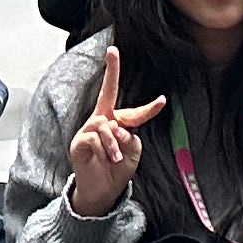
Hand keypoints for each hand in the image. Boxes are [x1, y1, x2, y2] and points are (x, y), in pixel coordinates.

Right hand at [64, 47, 167, 218]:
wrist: (102, 192)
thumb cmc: (117, 170)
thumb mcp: (132, 153)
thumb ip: (130, 137)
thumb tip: (116, 128)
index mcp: (117, 123)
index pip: (134, 112)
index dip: (149, 108)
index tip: (163, 101)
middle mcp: (102, 121)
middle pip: (108, 91)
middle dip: (111, 70)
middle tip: (112, 51)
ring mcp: (88, 130)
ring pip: (106, 124)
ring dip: (114, 143)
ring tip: (115, 157)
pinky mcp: (78, 142)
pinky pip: (95, 137)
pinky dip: (105, 149)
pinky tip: (105, 158)